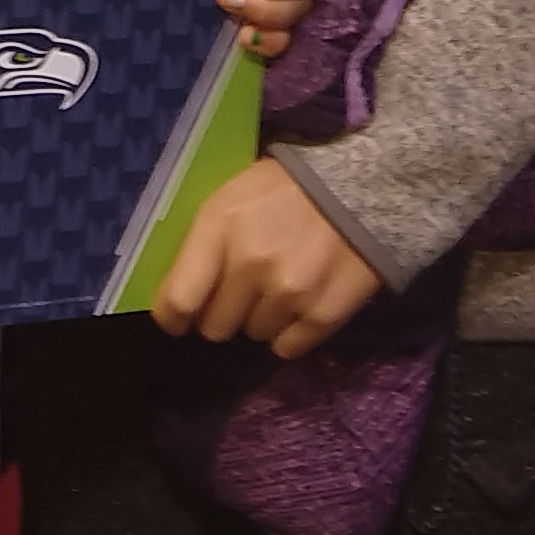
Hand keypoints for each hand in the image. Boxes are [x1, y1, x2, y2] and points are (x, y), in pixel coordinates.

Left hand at [153, 159, 381, 358]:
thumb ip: (204, 242)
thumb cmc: (285, 188)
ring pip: (253, 335)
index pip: (178, 298)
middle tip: (239, 292)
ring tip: (279, 285)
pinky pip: (287, 348)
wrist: (362, 186)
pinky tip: (301, 301)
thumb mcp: (232, 197)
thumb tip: (178, 291)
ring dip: (260, 317)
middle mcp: (250, 264)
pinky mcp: (322, 314)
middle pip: (215, 327)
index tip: (177, 319)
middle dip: (222, 313)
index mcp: (219, 226)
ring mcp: (288, 292)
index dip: (172, 317)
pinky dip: (291, 332)